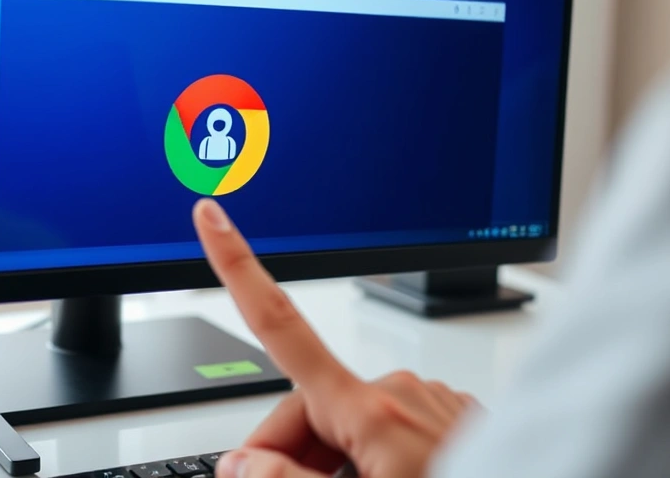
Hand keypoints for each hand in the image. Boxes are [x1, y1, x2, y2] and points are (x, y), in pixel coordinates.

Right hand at [192, 199, 477, 477]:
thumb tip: (241, 463)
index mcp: (372, 410)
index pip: (282, 327)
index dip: (238, 268)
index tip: (214, 217)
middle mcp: (401, 391)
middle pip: (309, 404)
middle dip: (285, 453)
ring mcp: (432, 403)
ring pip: (350, 422)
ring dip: (332, 462)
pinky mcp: (455, 418)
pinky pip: (393, 428)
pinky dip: (374, 459)